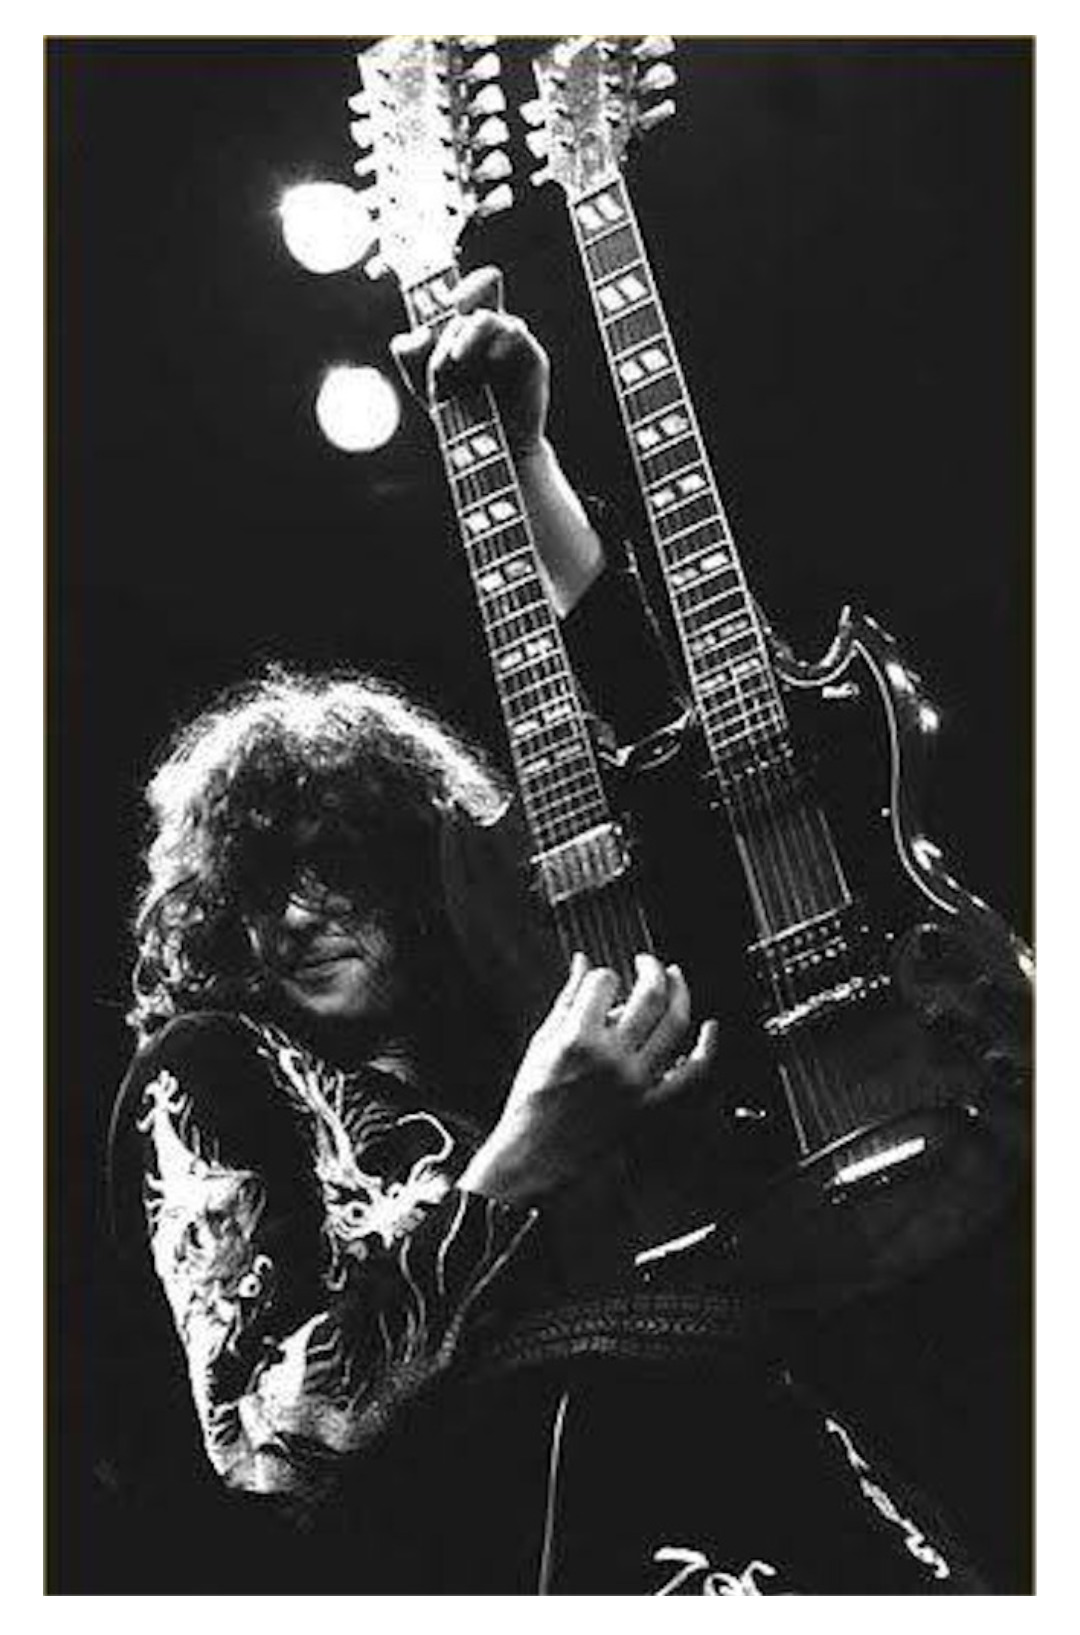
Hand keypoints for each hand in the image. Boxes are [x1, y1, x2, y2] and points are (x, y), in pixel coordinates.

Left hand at [390, 265, 548, 457]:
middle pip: (482, 288)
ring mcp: (512, 341)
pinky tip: (488, 359)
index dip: (457, 281)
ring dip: (468, 334)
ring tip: (455, 361)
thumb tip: (415, 334)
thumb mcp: (425, 385)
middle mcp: (491, 328)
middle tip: (448, 311)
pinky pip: (517, 332)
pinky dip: (499, 340)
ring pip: (489, 316)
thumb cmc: (460, 412)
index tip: (445, 297)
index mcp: (465, 326)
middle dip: (461, 301)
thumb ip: (410, 357)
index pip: (466, 287)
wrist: (491, 448)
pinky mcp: (531, 356)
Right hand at [459, 953, 718, 1203]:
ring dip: (680, 993)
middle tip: (647, 962)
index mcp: (577, 1039)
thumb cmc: (531, 1099)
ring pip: (675, 1025)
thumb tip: (582, 961)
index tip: (601, 980)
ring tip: (674, 977)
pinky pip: (690, 1074)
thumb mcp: (542, 1042)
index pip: (604, 983)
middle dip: (651, 969)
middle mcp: (612, 1058)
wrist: (537, 1154)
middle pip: (649, 996)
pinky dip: (706, 1049)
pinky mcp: (650, 1104)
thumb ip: (567, 998)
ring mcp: (636, 1082)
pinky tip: (710, 1028)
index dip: (603, 975)